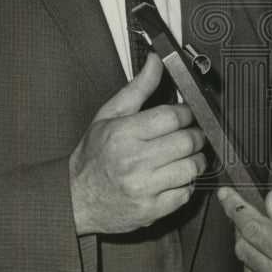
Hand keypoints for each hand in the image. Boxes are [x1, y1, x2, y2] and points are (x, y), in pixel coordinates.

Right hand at [69, 52, 206, 234]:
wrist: (76, 198)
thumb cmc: (94, 155)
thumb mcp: (110, 115)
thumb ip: (138, 87)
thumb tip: (157, 61)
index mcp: (123, 134)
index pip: (173, 116)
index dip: (185, 112)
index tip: (184, 115)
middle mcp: (134, 161)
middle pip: (187, 141)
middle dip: (195, 135)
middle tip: (189, 135)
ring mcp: (143, 188)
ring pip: (192, 167)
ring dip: (195, 160)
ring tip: (183, 156)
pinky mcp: (151, 210)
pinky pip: (185, 194)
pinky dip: (186, 184)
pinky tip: (173, 178)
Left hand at [218, 187, 271, 271]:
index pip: (255, 228)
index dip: (237, 208)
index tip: (227, 194)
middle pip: (244, 249)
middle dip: (239, 224)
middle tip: (243, 207)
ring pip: (248, 269)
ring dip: (247, 246)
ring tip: (256, 229)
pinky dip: (258, 267)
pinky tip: (268, 256)